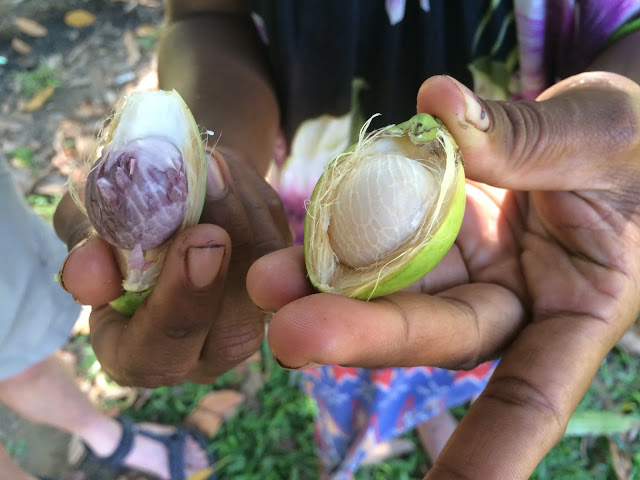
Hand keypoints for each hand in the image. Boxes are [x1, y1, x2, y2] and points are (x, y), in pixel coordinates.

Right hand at [54, 149, 291, 385]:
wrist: (159, 200)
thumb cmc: (112, 225)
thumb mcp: (85, 231)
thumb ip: (86, 253)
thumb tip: (88, 274)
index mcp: (139, 354)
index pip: (157, 356)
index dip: (177, 307)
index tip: (196, 244)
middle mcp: (201, 350)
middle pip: (233, 334)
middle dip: (231, 263)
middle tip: (215, 201)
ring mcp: (244, 322)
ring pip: (266, 288)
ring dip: (245, 220)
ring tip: (215, 165)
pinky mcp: (273, 287)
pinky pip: (281, 252)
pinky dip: (257, 207)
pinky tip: (231, 171)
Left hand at [246, 73, 639, 478]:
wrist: (618, 126)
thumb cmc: (637, 142)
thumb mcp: (601, 138)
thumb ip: (524, 138)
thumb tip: (439, 109)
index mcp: (579, 310)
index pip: (533, 396)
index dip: (490, 451)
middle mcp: (515, 301)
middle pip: (436, 331)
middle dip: (365, 334)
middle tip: (291, 332)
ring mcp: (471, 267)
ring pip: (397, 284)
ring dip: (331, 282)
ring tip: (269, 278)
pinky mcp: (440, 231)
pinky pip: (389, 230)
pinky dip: (350, 225)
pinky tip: (304, 226)